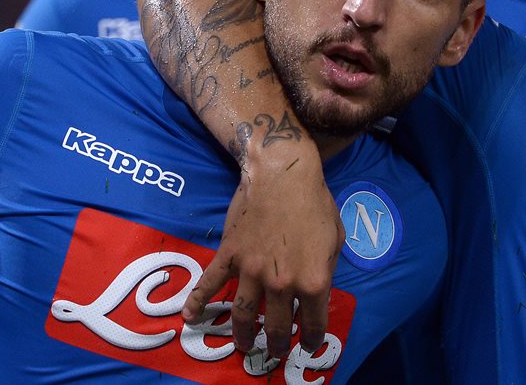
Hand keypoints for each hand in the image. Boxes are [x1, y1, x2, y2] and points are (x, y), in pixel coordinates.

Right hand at [182, 148, 343, 358]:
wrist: (282, 174)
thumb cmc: (315, 202)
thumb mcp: (335, 238)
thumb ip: (328, 268)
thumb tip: (320, 289)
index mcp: (314, 280)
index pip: (313, 323)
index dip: (312, 338)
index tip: (308, 344)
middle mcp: (283, 283)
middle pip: (277, 326)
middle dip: (277, 343)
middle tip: (276, 350)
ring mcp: (253, 271)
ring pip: (243, 314)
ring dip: (243, 334)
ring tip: (245, 344)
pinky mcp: (230, 256)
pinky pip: (210, 283)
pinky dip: (197, 301)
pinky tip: (189, 316)